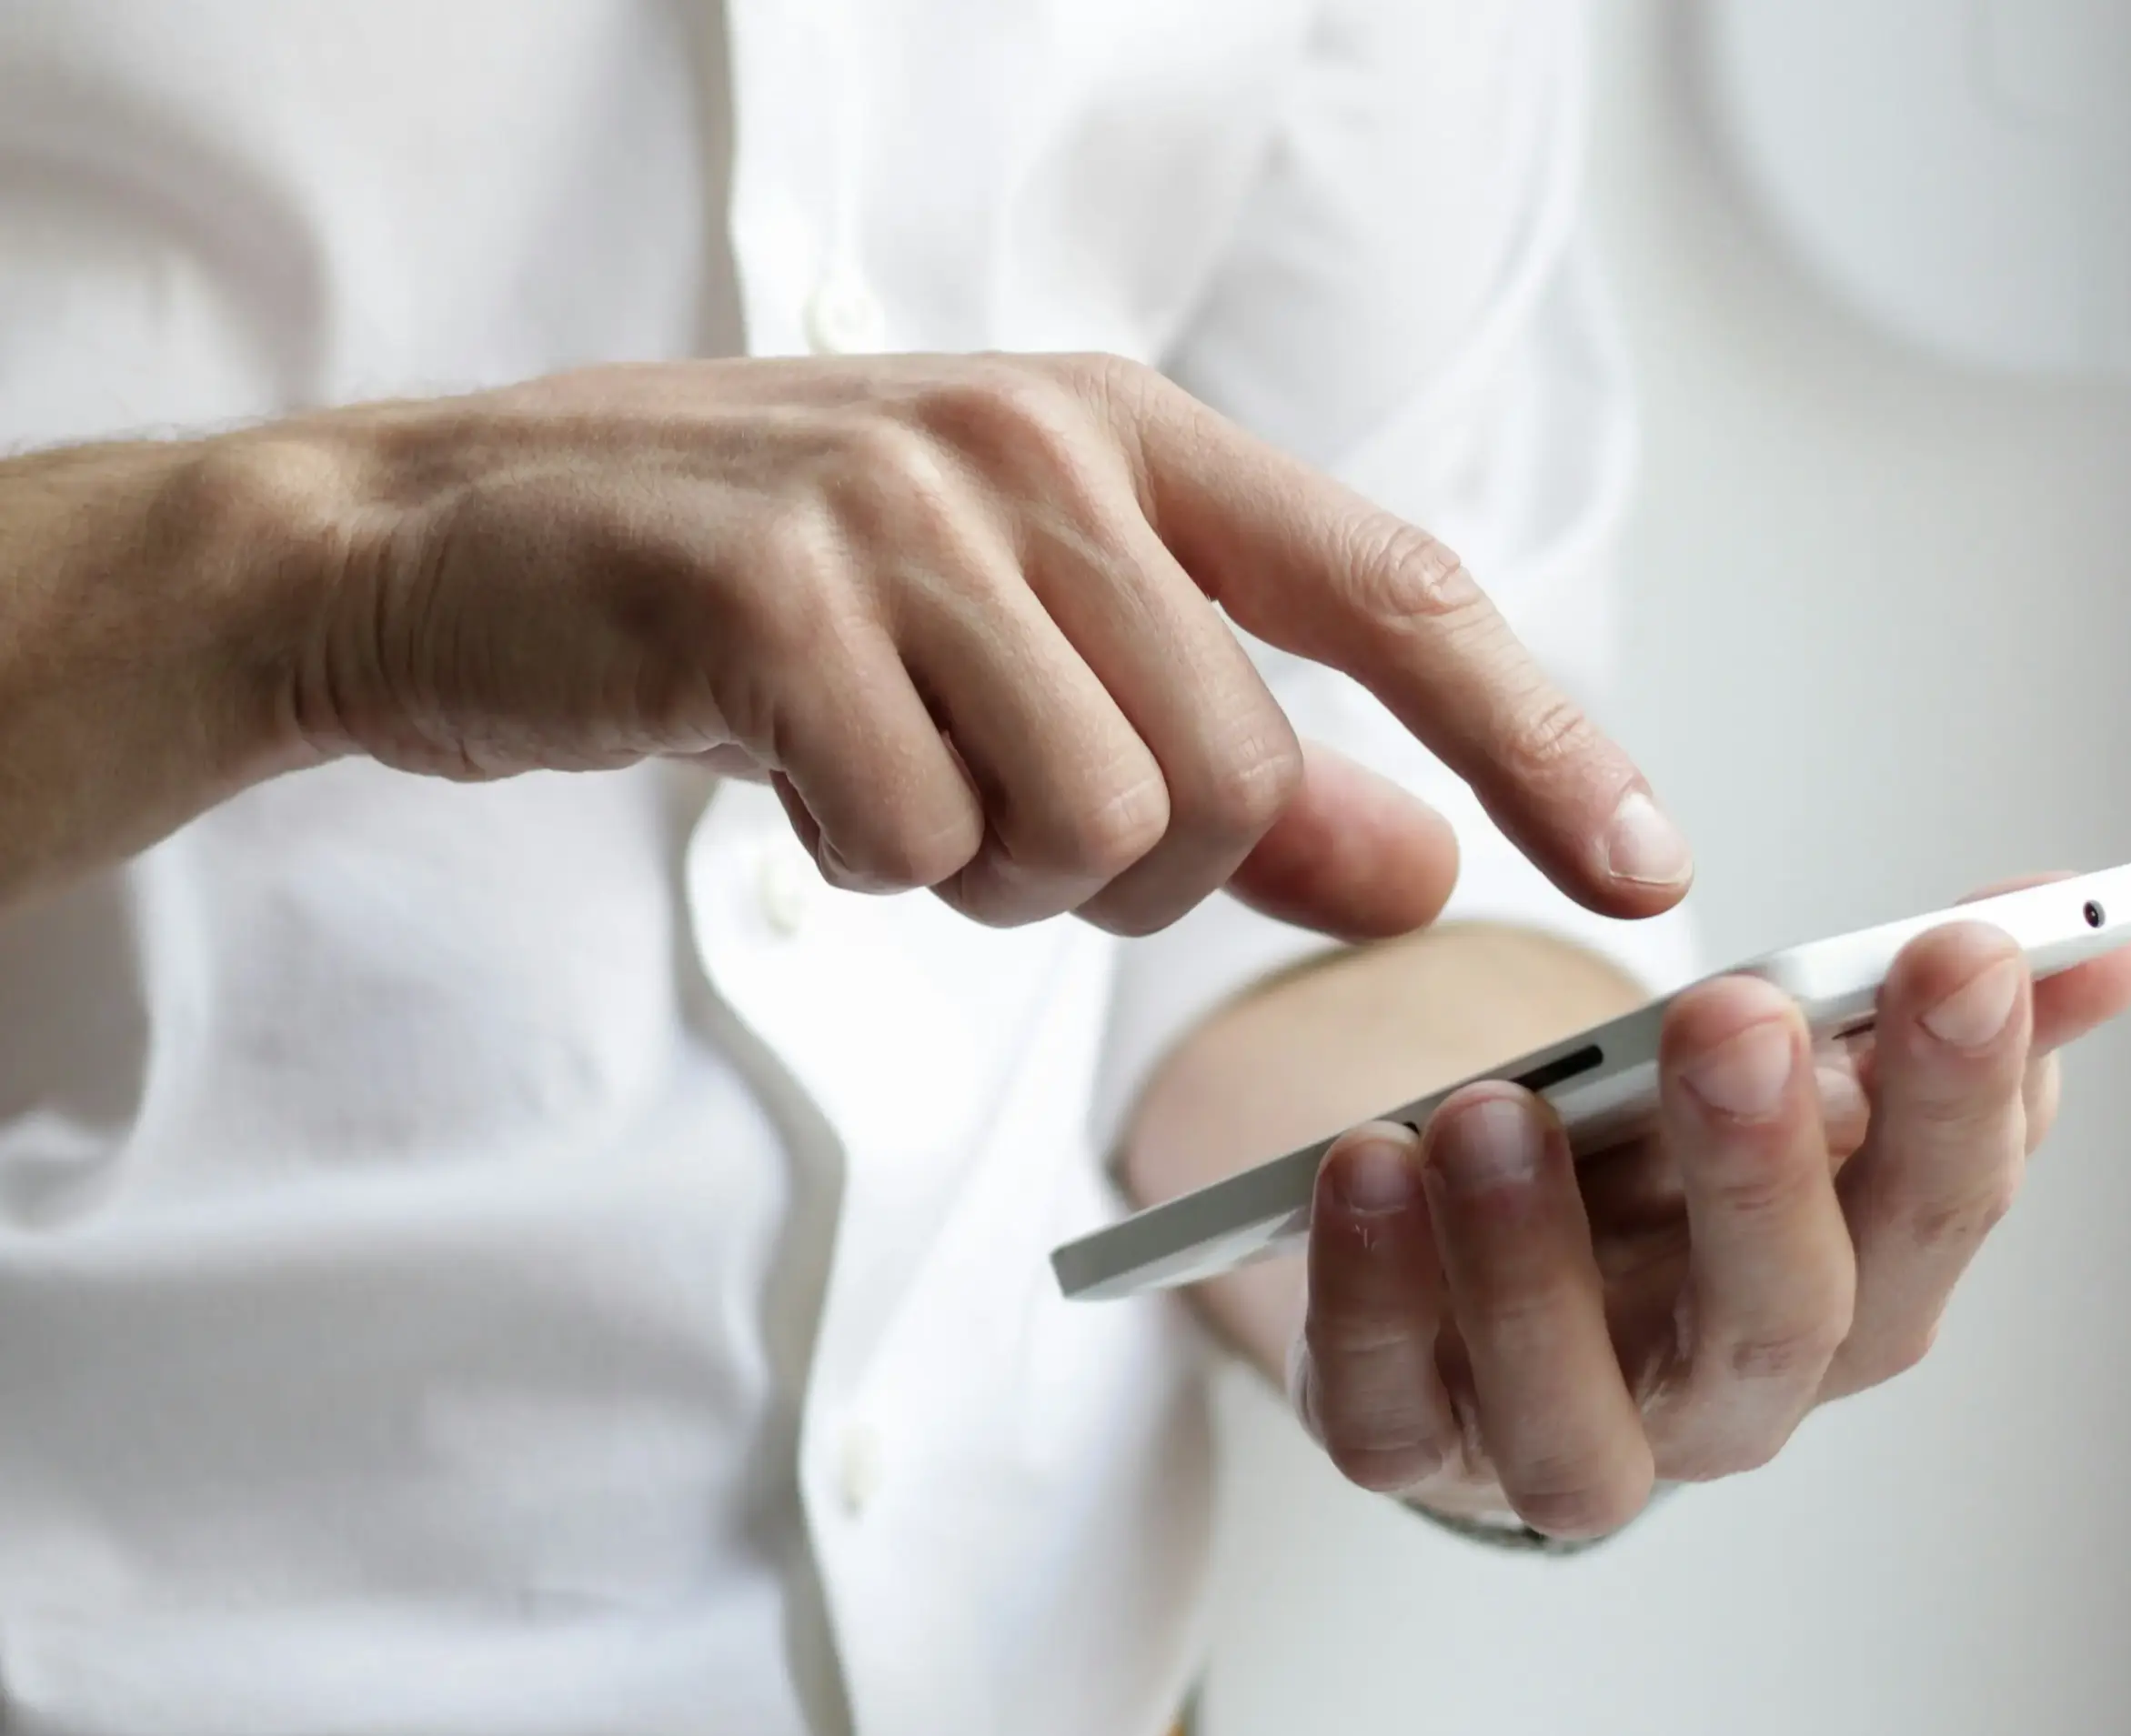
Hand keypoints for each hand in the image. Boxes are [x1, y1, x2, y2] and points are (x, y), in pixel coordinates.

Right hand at [176, 354, 1687, 936]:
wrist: (453, 546)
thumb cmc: (763, 604)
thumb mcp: (1021, 660)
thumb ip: (1240, 763)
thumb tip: (1424, 864)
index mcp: (1127, 440)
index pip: (1399, 593)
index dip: (1539, 737)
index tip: (1647, 869)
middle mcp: (1040, 446)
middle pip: (1234, 772)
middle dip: (1130, 869)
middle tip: (990, 818)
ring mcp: (905, 506)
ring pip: (1096, 818)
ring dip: (993, 872)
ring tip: (883, 781)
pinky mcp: (772, 592)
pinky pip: (919, 843)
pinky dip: (865, 864)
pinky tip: (786, 770)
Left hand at [1289, 883, 2130, 1536]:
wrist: (1483, 1251)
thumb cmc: (1656, 1167)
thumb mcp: (1782, 1071)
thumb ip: (1916, 1009)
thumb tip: (2104, 935)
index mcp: (1847, 1289)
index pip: (1938, 1210)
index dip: (1964, 1094)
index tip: (1961, 950)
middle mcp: (1722, 1394)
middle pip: (1778, 1325)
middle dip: (1764, 1171)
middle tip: (1736, 1019)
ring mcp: (1561, 1436)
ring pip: (1575, 1422)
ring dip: (1535, 1265)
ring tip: (1492, 1112)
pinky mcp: (1410, 1441)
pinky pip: (1385, 1415)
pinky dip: (1368, 1302)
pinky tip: (1363, 1167)